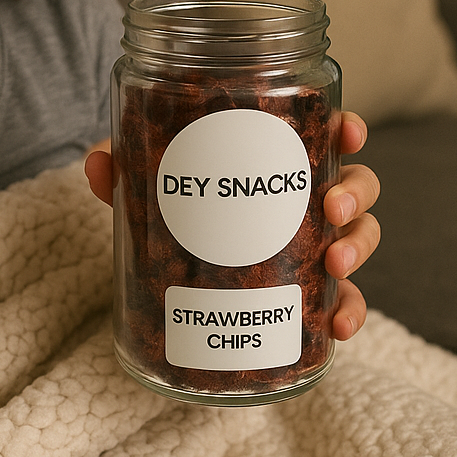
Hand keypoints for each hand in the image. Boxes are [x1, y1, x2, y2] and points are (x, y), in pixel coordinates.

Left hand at [85, 110, 380, 340]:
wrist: (167, 251)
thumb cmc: (174, 197)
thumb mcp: (146, 180)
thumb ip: (124, 168)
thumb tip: (97, 163)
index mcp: (278, 157)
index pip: (327, 133)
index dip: (348, 129)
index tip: (347, 133)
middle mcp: (304, 195)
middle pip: (356, 184)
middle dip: (355, 192)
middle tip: (332, 206)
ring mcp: (312, 241)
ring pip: (359, 235)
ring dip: (358, 246)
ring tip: (335, 263)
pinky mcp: (305, 287)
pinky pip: (344, 298)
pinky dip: (349, 311)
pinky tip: (338, 327)